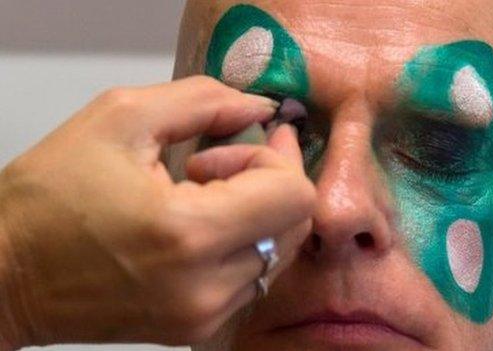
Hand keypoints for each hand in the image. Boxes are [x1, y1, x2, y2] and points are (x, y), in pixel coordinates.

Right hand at [0, 76, 315, 347]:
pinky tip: (199, 225)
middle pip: (295, 225)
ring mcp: (203, 316)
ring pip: (279, 251)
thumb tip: (260, 109)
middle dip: (271, 181)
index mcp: (186, 233)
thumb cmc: (47, 200)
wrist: (4, 278)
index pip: (294, 196)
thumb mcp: (120, 118)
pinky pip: (253, 277)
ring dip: (255, 212)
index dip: (279, 158)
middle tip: (222, 160)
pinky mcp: (197, 329)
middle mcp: (205, 286)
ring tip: (201, 195)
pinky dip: (242, 243)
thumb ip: (204, 101)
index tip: (250, 138)